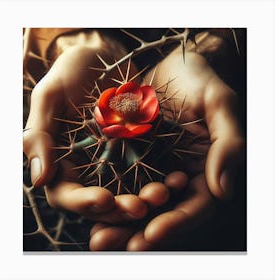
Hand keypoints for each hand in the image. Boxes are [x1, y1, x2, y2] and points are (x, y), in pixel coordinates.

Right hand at [23, 32, 159, 222]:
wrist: (104, 56)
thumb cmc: (71, 72)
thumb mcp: (50, 96)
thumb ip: (39, 135)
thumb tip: (39, 179)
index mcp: (63, 161)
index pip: (66, 194)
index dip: (82, 202)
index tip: (103, 199)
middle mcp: (90, 167)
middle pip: (101, 202)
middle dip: (119, 209)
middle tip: (139, 208)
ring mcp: (117, 160)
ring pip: (128, 191)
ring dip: (144, 199)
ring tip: (161, 196)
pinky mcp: (140, 150)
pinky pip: (152, 170)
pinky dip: (162, 178)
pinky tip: (176, 179)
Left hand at [89, 43, 244, 249]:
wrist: (170, 63)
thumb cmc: (199, 80)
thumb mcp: (220, 104)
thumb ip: (229, 145)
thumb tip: (222, 192)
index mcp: (205, 169)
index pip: (195, 206)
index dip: (176, 223)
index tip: (151, 235)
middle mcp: (180, 174)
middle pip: (162, 213)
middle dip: (137, 231)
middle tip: (111, 244)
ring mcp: (155, 167)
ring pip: (138, 203)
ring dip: (117, 222)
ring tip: (96, 238)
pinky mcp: (132, 156)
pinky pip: (119, 180)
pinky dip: (107, 195)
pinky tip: (89, 206)